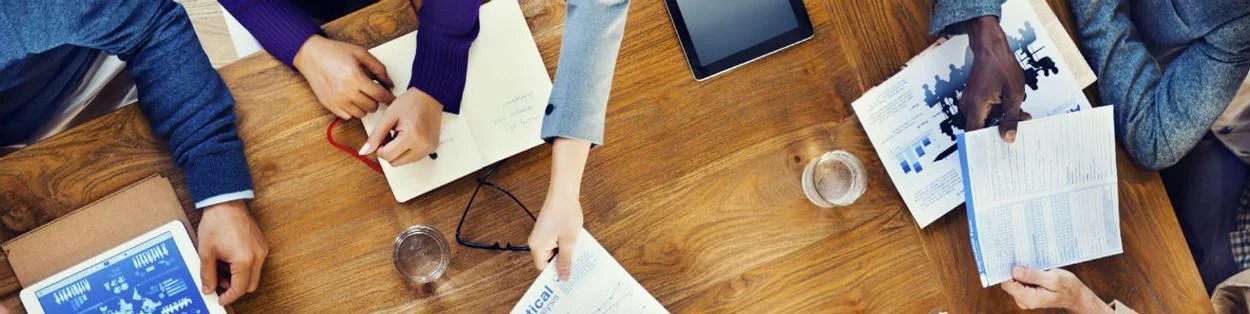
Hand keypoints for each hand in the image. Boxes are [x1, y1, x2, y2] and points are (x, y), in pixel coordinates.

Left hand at [198, 200, 268, 304]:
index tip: (221, 299)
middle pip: (250, 285)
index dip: (228, 297)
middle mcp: (257, 256)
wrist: (226, 202)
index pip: (239, 288)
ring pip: (253, 274)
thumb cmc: (217, 222)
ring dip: (239, 277)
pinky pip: (255, 263)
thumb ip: (207, 274)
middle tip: (219, 283)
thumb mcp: (206, 252)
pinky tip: (229, 259)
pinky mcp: (261, 244)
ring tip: (222, 268)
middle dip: (234, 288)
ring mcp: (261, 250)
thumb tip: (208, 288)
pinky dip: (244, 266)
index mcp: (244, 260)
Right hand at [293, 35, 395, 118]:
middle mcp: (346, 92)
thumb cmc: (335, 52)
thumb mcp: (360, 53)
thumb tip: (389, 82)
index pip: (379, 95)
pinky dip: (352, 110)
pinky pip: (347, 116)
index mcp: (355, 78)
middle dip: (376, 100)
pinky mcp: (329, 105)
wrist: (310, 55)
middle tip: (373, 92)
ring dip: (364, 106)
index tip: (392, 98)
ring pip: (360, 114)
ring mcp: (336, 100)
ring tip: (361, 95)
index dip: (389, 98)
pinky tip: (351, 99)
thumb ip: (378, 68)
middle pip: (371, 106)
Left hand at [360, 88, 442, 165]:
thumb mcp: (389, 116)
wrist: (430, 96)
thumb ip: (375, 135)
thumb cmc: (411, 102)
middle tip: (390, 135)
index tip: (381, 136)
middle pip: (395, 162)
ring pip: (403, 162)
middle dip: (388, 151)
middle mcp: (422, 146)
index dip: (379, 148)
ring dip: (397, 152)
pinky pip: (413, 158)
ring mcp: (428, 149)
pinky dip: (406, 151)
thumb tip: (365, 151)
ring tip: (399, 135)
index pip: (387, 156)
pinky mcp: (431, 149)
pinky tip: (407, 138)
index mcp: (412, 137)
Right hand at [529, 138, 591, 281]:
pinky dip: (563, 243)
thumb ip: (565, 261)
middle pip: (547, 260)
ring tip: (576, 251)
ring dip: (564, 252)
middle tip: (576, 265)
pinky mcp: (546, 228)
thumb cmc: (565, 214)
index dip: (555, 273)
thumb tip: (563, 277)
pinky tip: (574, 241)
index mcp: (537, 247)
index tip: (568, 276)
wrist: (564, 192)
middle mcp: (535, 242)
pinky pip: (553, 242)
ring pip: (552, 251)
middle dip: (561, 262)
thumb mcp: (569, 242)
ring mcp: (540, 234)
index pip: (543, 268)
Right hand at [964, 16, 1031, 142]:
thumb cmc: (1002, 67)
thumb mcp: (1013, 94)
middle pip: (982, 128)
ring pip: (986, 119)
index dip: (985, 146)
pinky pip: (985, 111)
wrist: (992, 48)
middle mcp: (968, 106)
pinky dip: (998, 112)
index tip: (998, 153)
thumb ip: (1010, 118)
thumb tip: (1008, 138)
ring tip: (1022, 116)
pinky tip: (1013, 108)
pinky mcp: (975, 98)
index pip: (975, 135)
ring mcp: (970, 101)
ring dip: (1002, 120)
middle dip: (1001, 130)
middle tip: (1020, 132)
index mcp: (976, 107)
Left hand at [1001, 267, 1112, 313]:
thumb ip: (1032, 275)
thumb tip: (1014, 270)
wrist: (1076, 296)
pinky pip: (1019, 281)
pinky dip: (1023, 274)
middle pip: (1009, 282)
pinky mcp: (1026, 293)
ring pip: (1013, 281)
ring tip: (1030, 264)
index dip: (1007, 271)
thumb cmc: (1068, 287)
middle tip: (1022, 258)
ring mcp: (1024, 297)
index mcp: (1029, 298)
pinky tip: (1031, 268)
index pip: (1008, 284)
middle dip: (1014, 270)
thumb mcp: (1053, 279)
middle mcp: (1023, 300)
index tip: (1010, 259)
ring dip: (1020, 271)